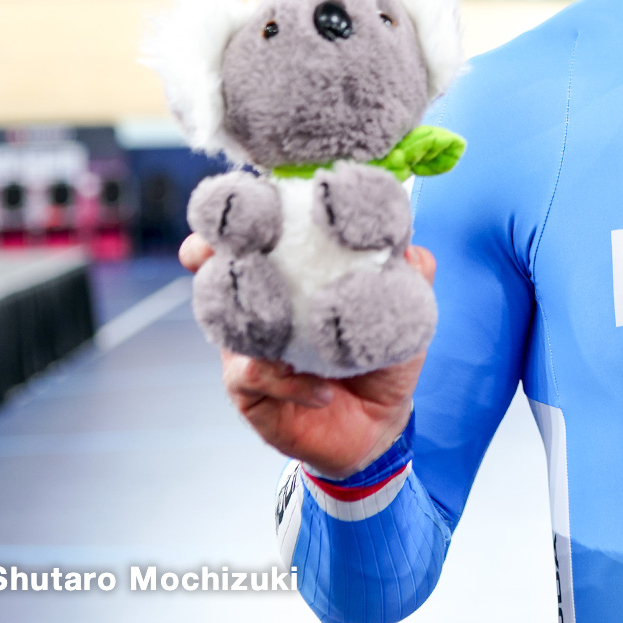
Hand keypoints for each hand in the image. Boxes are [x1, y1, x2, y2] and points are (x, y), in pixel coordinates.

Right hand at [179, 232, 435, 477]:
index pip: (263, 234)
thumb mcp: (406, 313)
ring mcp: (248, 344)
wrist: (378, 424)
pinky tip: (323, 391)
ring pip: (227, 321)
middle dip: (212, 251)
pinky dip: (291, 380)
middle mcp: (264, 303)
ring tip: (285, 325)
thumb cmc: (383, 358)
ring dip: (252, 317)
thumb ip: (410, 274)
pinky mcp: (249, 387)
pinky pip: (255, 374)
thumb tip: (408, 246)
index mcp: (296, 275)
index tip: (248, 199)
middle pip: (220, 267)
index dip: (248, 212)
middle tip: (214, 249)